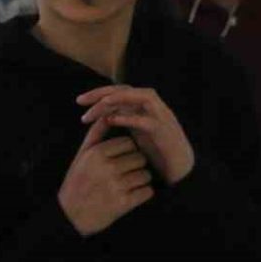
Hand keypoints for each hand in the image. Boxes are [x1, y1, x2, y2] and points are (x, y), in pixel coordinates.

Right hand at [57, 119, 154, 235]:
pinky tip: (128, 197)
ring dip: (140, 181)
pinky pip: (147, 192)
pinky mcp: (124, 203)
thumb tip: (106, 115)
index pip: (129, 143)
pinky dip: (142, 195)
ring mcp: (116, 185)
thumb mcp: (81, 156)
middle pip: (140, 158)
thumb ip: (95, 135)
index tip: (119, 160)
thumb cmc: (77, 182)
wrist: (70, 216)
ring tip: (126, 186)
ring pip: (145, 175)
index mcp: (96, 153)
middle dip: (135, 166)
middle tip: (123, 175)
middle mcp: (106, 167)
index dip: (127, 152)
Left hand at [78, 85, 194, 183]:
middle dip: (103, 93)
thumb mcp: (136, 134)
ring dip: (118, 99)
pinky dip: (130, 118)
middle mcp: (154, 108)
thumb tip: (102, 115)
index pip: (120, 91)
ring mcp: (162, 117)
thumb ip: (124, 121)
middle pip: (127, 89)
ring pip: (140, 97)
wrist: (181, 172)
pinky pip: (148, 120)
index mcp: (144, 108)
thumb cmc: (157, 154)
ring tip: (99, 107)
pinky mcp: (166, 132)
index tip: (79, 102)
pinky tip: (112, 120)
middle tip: (80, 101)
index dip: (99, 93)